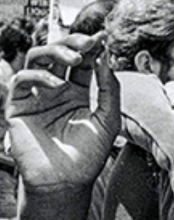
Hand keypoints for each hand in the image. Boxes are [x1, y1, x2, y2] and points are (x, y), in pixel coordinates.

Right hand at [6, 33, 119, 193]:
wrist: (66, 182)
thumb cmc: (88, 155)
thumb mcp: (108, 118)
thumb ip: (109, 89)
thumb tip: (106, 58)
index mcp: (76, 92)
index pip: (83, 61)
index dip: (93, 47)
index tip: (105, 37)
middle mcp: (54, 91)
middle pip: (59, 53)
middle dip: (75, 42)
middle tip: (90, 41)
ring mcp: (35, 96)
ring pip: (37, 58)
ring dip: (56, 50)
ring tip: (75, 58)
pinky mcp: (18, 107)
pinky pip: (22, 80)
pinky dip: (39, 74)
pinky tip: (57, 83)